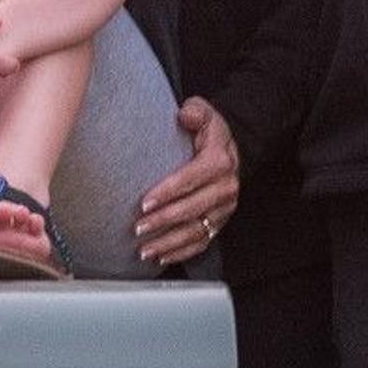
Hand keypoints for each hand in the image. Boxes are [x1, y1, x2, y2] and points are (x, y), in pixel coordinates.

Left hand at [134, 96, 240, 268]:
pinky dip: (181, 252)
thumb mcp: (205, 113)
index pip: (191, 179)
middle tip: (137, 228)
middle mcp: (225, 188)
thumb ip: (195, 111)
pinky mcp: (219, 223)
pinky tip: (161, 257)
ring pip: (196, 231)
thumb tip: (185, 114)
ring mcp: (223, 209)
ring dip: (169, 243)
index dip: (167, 192)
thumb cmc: (209, 133)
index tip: (145, 202)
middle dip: (163, 221)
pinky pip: (202, 242)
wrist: (230, 150)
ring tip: (144, 249)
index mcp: (219, 162)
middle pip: (192, 209)